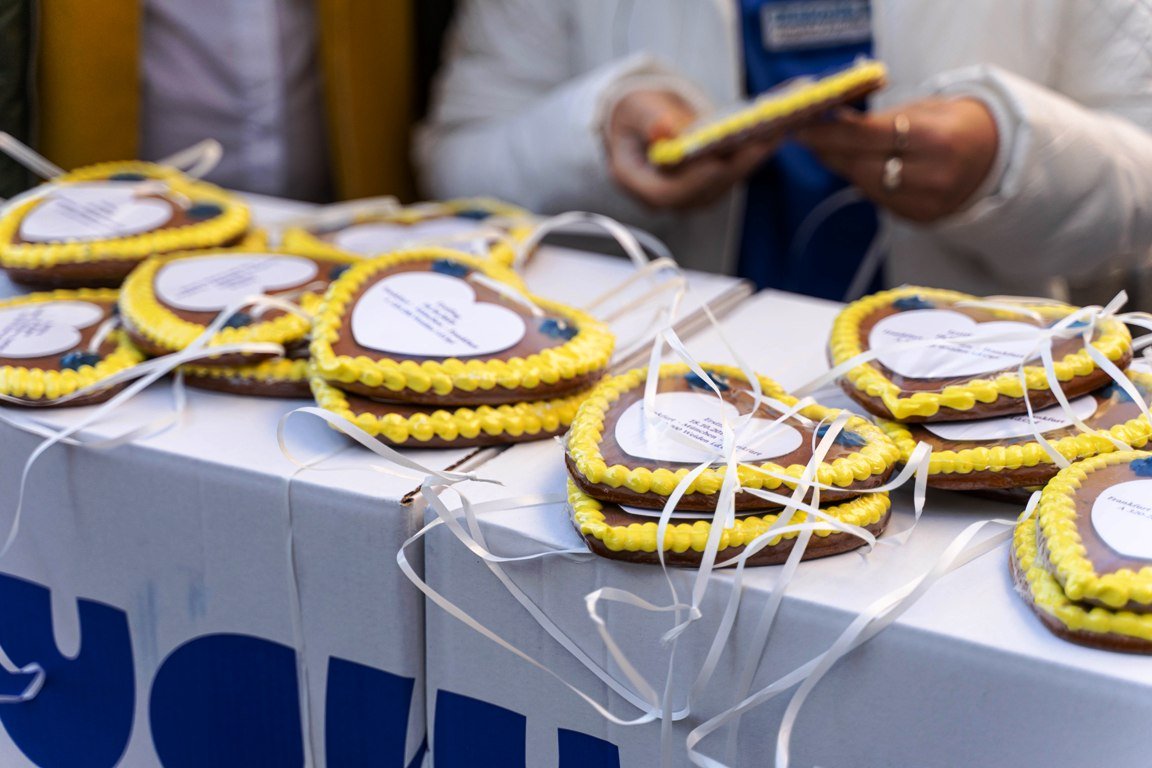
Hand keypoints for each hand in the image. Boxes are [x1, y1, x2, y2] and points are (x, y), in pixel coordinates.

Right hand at [604, 90, 778, 209]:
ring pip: (720, 187)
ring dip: (748, 162)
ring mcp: (684, 194)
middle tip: (759, 143)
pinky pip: (729, 176)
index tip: (717, 163)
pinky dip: (749, 158)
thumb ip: (649, 120)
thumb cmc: (636, 112)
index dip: (692, 181)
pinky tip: (768, 136)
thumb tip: (664, 131)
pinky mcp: (705, 186)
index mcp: (634, 180)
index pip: (664, 194)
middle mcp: (660, 196)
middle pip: (700, 193)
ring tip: (771, 134)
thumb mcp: (636, 109)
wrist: (643, 118)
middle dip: (732, 168)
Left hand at [797, 98, 997, 222]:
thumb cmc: (951, 124)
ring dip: (842, 167)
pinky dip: (863, 182)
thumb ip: (877, 118)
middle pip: (862, 166)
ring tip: (827, 148)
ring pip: (866, 186)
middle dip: (830, 151)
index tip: (801, 127)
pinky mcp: (921, 219)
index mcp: (938, 139)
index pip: (869, 136)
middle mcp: (934, 175)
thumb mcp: (922, 109)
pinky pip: (879, 200)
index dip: (830, 133)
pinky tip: (856, 167)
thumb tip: (827, 120)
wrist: (994, 157)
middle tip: (805, 136)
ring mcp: (928, 203)